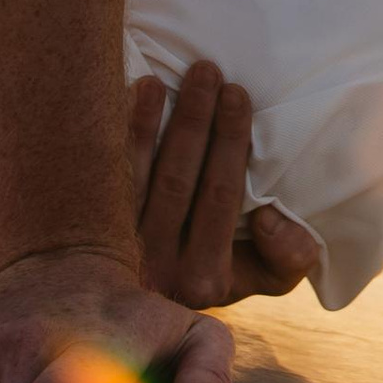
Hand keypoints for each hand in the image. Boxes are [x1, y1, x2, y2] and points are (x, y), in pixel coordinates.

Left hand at [128, 60, 322, 310]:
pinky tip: (138, 93)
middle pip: (181, 181)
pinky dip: (125, 134)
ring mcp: (121, 251)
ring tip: (177, 75)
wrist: (145, 311)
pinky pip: (109, 178)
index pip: (222, 200)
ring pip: (143, 176)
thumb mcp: (268, 278)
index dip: (229, 146)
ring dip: (160, 120)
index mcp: (208, 278)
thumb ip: (290, 253)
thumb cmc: (223, 272)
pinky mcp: (92, 233)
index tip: (237, 96)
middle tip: (210, 72)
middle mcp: (161, 268)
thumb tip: (269, 213)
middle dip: (198, 121)